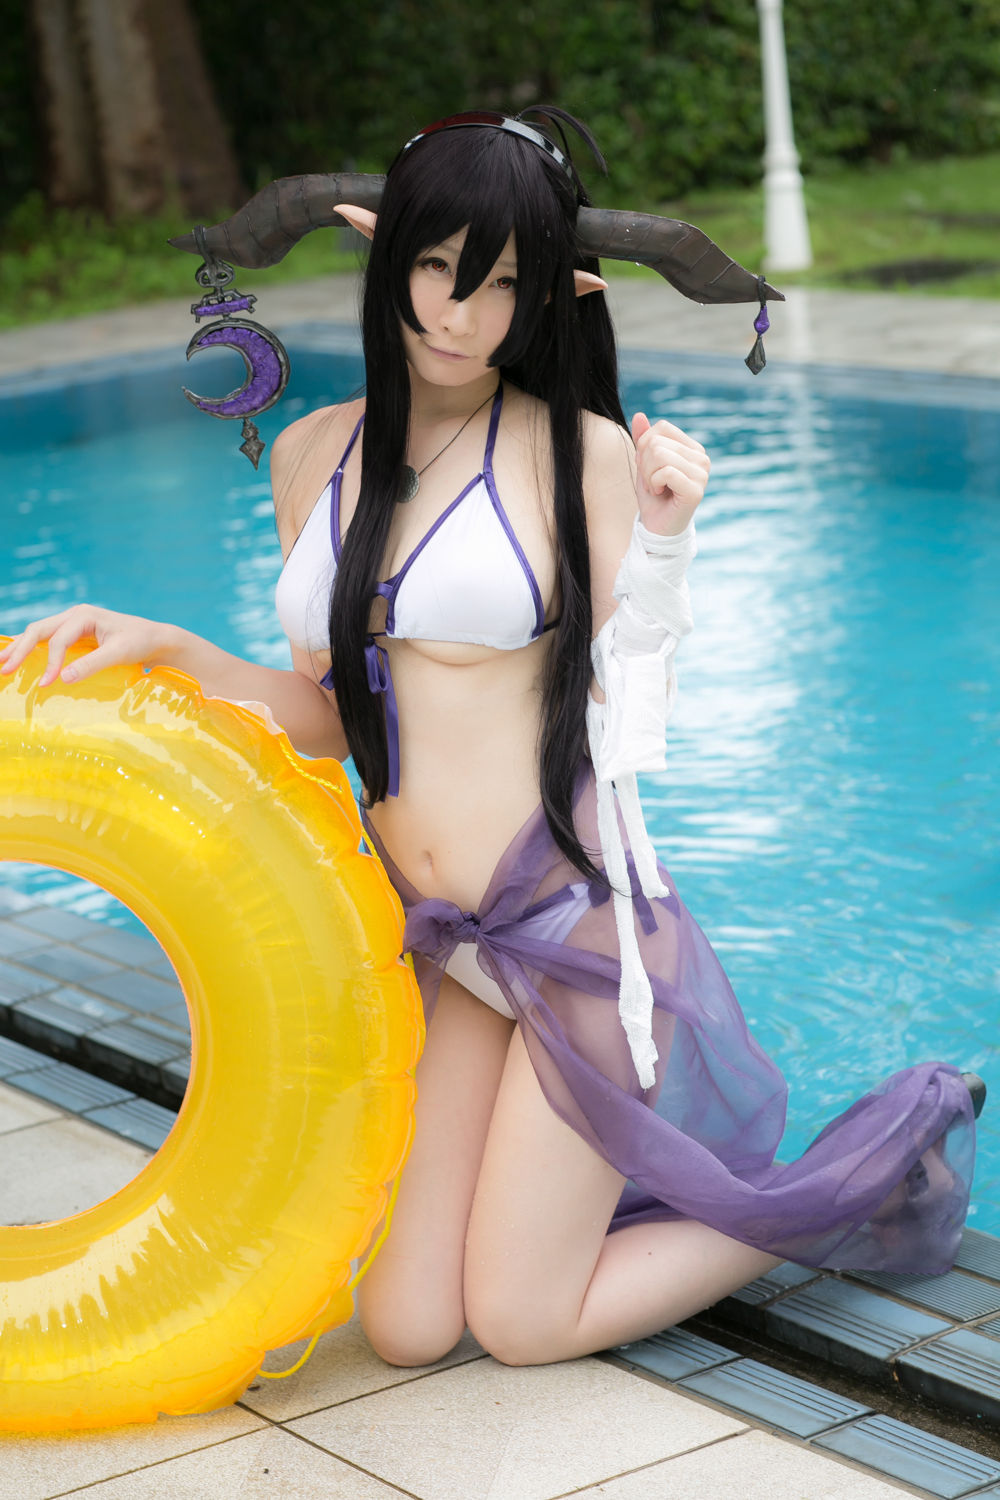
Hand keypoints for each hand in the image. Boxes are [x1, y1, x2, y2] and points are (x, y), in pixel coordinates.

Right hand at [0, 605, 175, 686]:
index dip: (51, 662)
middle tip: (3, 668)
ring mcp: (73, 623)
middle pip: (39, 630)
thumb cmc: (140, 642)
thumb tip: (63, 679)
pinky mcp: (74, 634)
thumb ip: (92, 664)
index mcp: (83, 615)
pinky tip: (18, 656)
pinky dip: (32, 648)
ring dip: (21, 647)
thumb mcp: (118, 653)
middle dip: (20, 648)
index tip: (46, 684)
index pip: (59, 640)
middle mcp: (74, 615)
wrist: (155, 639)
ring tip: (2, 662)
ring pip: (39, 633)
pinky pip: (48, 639)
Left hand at [631, 412, 709, 535]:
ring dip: (648, 475)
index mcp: (693, 448)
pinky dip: (654, 484)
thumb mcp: (644, 464)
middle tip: (652, 482)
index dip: (645, 446)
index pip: (662, 427)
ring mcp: (702, 474)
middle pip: (657, 442)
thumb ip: (643, 440)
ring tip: (657, 488)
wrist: (657, 528)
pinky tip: (660, 494)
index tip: (650, 468)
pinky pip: (665, 472)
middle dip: (644, 464)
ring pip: (659, 455)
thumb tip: (639, 415)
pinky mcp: (696, 490)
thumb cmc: (653, 496)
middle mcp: (702, 458)